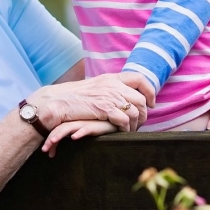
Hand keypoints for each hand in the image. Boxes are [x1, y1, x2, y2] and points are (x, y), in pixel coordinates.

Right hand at [30, 73, 149, 132]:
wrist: (58, 101)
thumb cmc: (74, 97)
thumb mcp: (95, 87)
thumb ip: (110, 88)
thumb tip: (123, 96)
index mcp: (111, 77)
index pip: (139, 78)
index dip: (149, 91)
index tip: (151, 103)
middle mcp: (113, 85)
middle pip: (140, 99)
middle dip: (144, 113)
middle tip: (140, 123)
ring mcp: (109, 96)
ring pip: (135, 111)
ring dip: (135, 123)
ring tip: (131, 130)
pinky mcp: (104, 109)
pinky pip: (124, 120)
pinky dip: (126, 128)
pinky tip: (122, 131)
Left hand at [41, 121, 116, 157]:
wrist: (112, 123)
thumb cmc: (93, 131)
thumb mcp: (77, 137)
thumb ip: (65, 143)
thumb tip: (51, 155)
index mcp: (70, 124)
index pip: (56, 130)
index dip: (50, 140)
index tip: (45, 151)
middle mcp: (75, 122)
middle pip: (59, 129)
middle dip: (51, 139)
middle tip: (45, 150)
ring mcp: (84, 123)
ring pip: (69, 127)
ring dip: (60, 135)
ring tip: (53, 142)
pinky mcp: (95, 125)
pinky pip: (86, 128)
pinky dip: (79, 132)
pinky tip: (74, 137)